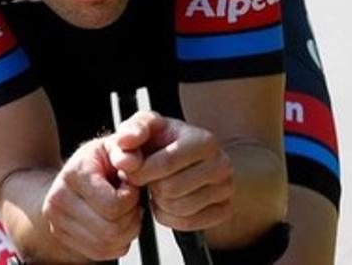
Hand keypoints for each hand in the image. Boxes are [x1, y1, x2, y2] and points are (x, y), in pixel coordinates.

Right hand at [42, 136, 143, 260]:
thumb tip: (131, 163)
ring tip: (126, 212)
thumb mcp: (113, 147)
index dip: (132, 199)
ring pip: (107, 245)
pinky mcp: (62, 237)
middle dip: (132, 218)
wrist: (70, 175)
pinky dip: (118, 243)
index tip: (130, 186)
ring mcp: (56, 222)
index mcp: (73, 174)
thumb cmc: (99, 160)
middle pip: (111, 230)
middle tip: (132, 202)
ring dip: (127, 232)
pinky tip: (117, 223)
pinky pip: (101, 253)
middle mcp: (58, 200)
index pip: (113, 205)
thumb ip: (128, 151)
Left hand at [109, 111, 234, 231]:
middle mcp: (221, 164)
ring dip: (159, 202)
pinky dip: (170, 217)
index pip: (166, 163)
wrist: (189, 158)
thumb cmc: (164, 141)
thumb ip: (132, 130)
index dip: (141, 171)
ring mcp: (226, 189)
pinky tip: (168, 201)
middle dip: (150, 186)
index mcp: (205, 140)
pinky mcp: (225, 210)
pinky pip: (187, 224)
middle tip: (149, 178)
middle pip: (170, 189)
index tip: (132, 170)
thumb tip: (124, 143)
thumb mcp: (147, 127)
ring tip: (159, 187)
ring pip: (178, 209)